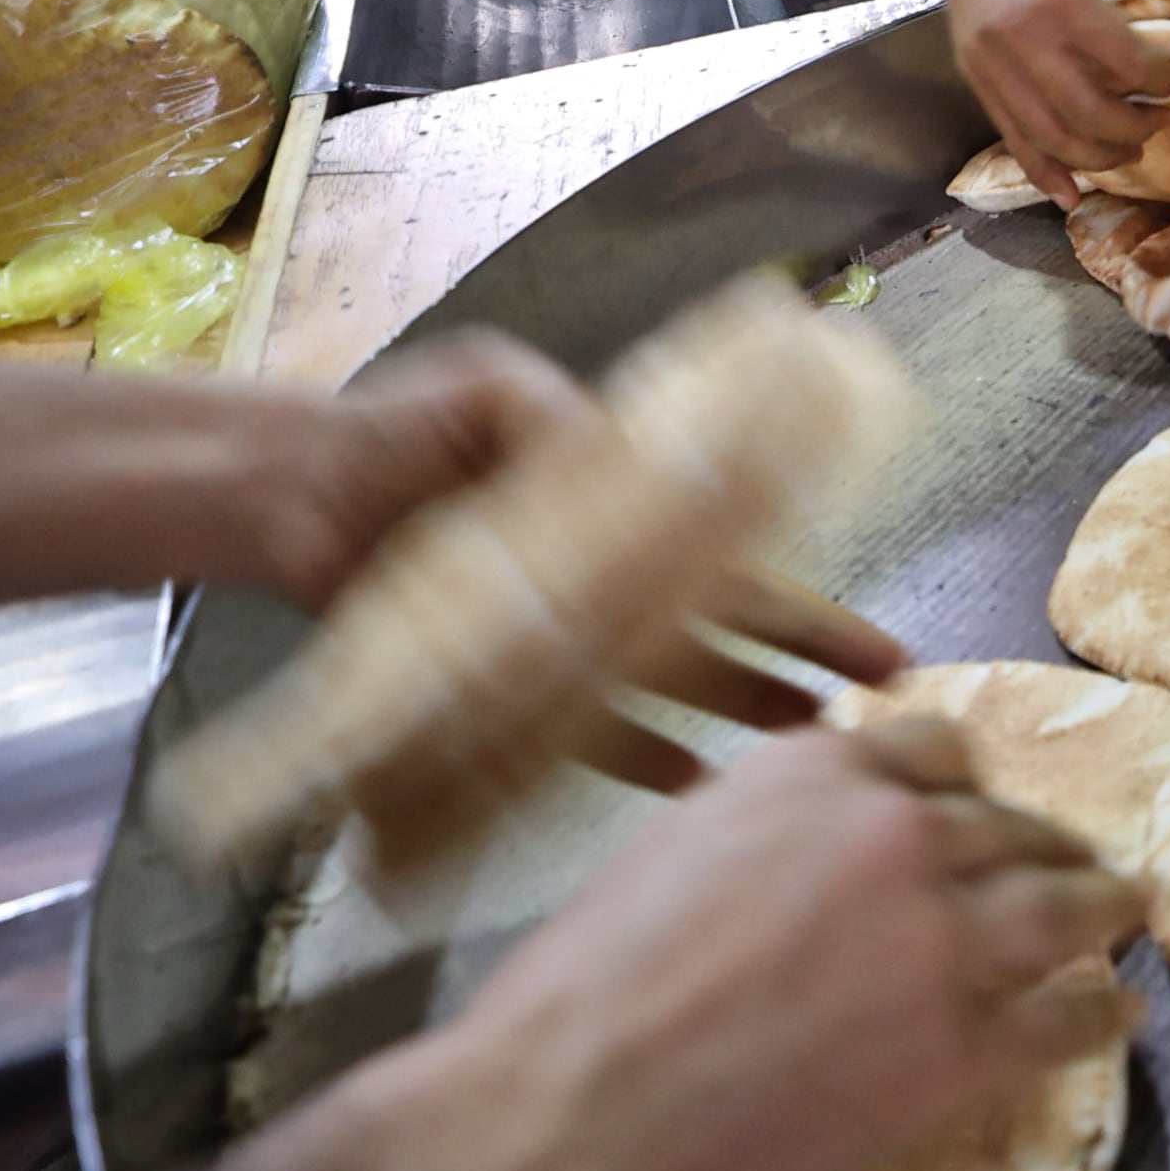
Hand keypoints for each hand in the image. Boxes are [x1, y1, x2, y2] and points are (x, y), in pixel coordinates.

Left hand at [263, 333, 902, 774]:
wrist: (293, 493)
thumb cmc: (392, 430)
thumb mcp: (486, 388)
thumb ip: (551, 413)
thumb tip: (606, 446)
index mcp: (614, 500)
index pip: (729, 542)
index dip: (800, 586)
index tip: (869, 630)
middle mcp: (601, 574)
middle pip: (720, 621)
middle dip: (799, 657)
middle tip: (876, 697)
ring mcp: (555, 636)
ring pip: (664, 681)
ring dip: (732, 712)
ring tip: (797, 745)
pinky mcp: (498, 688)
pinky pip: (570, 736)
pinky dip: (622, 760)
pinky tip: (682, 782)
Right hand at [378, 707, 1145, 1170]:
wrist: (569, 1117)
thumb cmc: (582, 990)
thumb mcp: (675, 849)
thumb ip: (768, 828)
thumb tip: (809, 843)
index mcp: (818, 771)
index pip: (936, 749)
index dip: (962, 785)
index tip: (976, 809)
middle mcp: (898, 834)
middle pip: (1008, 825)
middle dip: (1043, 846)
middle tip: (1074, 866)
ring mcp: (942, 941)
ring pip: (1063, 906)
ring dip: (1103, 907)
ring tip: (1128, 913)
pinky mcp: (961, 1050)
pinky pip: (1062, 1022)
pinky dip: (1100, 1019)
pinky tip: (1121, 1018)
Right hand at [929, 0, 1156, 204]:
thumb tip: (1165, 45)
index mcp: (1063, 2)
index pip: (1130, 67)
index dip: (1166, 82)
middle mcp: (1025, 40)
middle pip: (1091, 116)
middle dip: (1136, 130)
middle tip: (1159, 121)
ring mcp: (994, 63)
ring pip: (1052, 138)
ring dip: (1098, 157)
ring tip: (1126, 149)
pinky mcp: (974, 76)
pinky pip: (1012, 137)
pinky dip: (1044, 172)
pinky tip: (1070, 193)